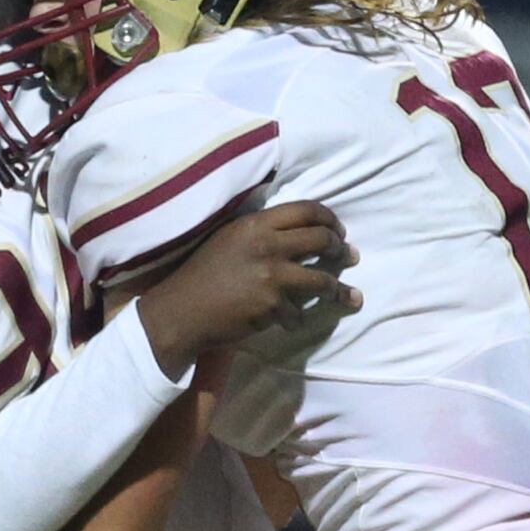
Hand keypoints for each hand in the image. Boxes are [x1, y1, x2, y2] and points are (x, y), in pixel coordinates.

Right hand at [132, 200, 356, 377]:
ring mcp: (271, 277)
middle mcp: (267, 246)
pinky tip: (290, 320)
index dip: (329, 218)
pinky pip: (297, 313)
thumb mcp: (230, 239)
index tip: (338, 230)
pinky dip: (295, 319)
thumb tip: (297, 234)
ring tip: (347, 294)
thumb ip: (261, 233)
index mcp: (256, 224)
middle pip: (321, 240)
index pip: (306, 210)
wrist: (182, 311)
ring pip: (321, 280)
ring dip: (337, 289)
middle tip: (347, 255)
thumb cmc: (203, 273)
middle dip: (340, 248)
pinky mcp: (271, 307)